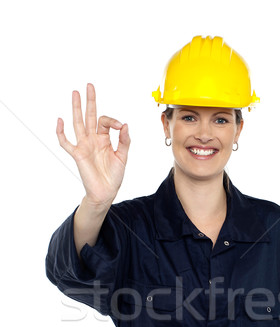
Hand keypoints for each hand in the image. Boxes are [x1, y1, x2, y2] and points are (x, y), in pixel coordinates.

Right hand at [56, 83, 130, 208]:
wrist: (106, 192)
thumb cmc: (114, 176)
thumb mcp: (123, 157)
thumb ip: (125, 141)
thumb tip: (125, 124)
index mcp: (104, 139)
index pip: (105, 122)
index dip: (113, 121)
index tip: (121, 127)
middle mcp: (93, 139)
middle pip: (89, 116)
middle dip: (90, 101)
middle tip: (89, 86)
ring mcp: (84, 145)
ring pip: (78, 123)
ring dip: (76, 108)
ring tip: (75, 93)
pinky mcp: (77, 154)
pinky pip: (66, 142)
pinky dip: (61, 132)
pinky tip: (60, 120)